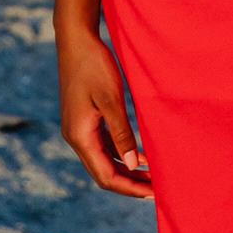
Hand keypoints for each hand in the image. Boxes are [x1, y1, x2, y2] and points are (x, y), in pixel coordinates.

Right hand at [57, 21, 153, 197]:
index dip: (129, 187)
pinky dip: (120, 153)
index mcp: (80, 136)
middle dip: (129, 182)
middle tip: (157, 189)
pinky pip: (102, 145)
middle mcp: (76, 138)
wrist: (75, 40)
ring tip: (151, 175)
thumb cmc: (94, 65)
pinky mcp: (84, 119)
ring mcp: (78, 129)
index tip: (152, 192)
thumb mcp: (111, 98)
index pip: (105, 175)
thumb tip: (134, 164)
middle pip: (103, 172)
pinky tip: (138, 153)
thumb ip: (122, 132)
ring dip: (125, 169)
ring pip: (103, 160)